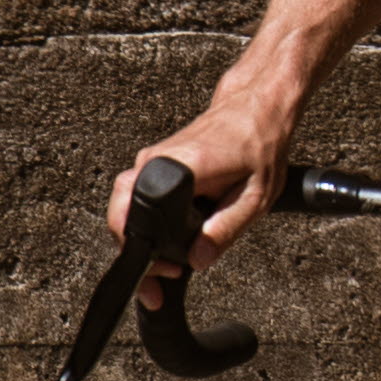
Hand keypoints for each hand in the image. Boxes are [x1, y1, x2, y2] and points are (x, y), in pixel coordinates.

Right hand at [104, 87, 292, 304]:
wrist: (256, 108)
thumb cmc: (259, 144)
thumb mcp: (255, 197)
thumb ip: (225, 230)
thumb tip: (198, 259)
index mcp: (180, 167)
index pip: (132, 213)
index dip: (140, 249)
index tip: (163, 269)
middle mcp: (155, 160)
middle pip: (121, 215)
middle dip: (137, 252)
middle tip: (166, 272)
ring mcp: (150, 159)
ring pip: (126, 207)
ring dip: (140, 238)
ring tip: (168, 259)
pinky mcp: (153, 162)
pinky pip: (137, 197)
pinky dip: (146, 222)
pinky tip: (169, 235)